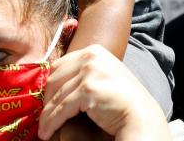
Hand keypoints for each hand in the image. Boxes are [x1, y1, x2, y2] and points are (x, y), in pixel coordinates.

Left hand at [39, 45, 170, 140]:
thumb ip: (84, 72)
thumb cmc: (122, 100)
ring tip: (43, 129)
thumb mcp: (103, 76)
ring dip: (46, 116)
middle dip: (46, 100)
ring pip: (56, 96)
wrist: (141, 116)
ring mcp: (90, 72)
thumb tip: (54, 81)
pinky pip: (61, 109)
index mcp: (93, 51)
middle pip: (54, 78)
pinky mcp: (88, 90)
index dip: (50, 85)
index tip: (46, 101)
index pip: (60, 66)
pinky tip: (47, 132)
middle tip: (42, 116)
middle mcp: (91, 57)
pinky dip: (51, 122)